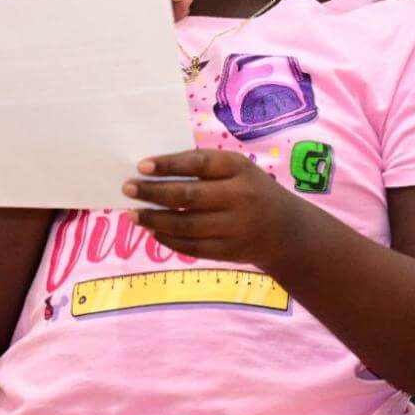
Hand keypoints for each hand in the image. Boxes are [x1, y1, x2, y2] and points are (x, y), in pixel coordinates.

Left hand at [125, 150, 313, 269]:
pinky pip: (192, 246)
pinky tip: (153, 231)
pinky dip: (168, 239)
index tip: (142, 166)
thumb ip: (204, 169)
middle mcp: (240, 197)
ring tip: (134, 214)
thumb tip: (153, 172)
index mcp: (240, 169)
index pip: (199, 163)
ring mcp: (235, 227)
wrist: (287, 231)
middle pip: (188, 196)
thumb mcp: (239, 171)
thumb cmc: (251, 191)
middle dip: (153, 193)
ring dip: (154, 220)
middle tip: (128, 189)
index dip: (169, 165)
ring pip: (186, 225)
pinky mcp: (229, 251)